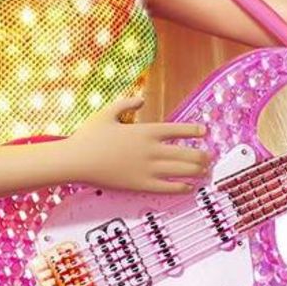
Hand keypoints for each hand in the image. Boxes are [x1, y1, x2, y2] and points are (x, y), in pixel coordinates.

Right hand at [65, 91, 212, 194]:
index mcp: (145, 131)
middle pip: (187, 153)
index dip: (195, 130)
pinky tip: (190, 187)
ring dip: (197, 171)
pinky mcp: (141, 185)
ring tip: (205, 172)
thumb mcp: (106, 113)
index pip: (178, 129)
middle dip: (202, 156)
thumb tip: (141, 98)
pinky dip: (182, 187)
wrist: (76, 160)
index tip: (205, 132)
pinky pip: (168, 187)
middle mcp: (151, 149)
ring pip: (182, 170)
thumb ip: (126, 103)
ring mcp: (148, 168)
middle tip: (210, 157)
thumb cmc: (89, 136)